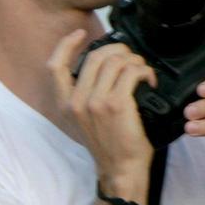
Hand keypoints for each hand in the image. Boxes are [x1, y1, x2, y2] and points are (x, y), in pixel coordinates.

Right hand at [47, 30, 155, 193]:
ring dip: (135, 60)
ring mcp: (95, 102)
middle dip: (117, 49)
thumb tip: (101, 67)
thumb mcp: (84, 121)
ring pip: (116, 61)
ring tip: (143, 71)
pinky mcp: (116, 104)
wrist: (121, 170)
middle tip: (131, 58)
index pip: (54, 66)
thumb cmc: (108, 145)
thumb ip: (83, 95)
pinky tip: (149, 80)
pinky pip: (132, 73)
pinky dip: (144, 71)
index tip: (79, 34)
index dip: (66, 45)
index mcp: (64, 104)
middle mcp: (76, 101)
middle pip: (95, 56)